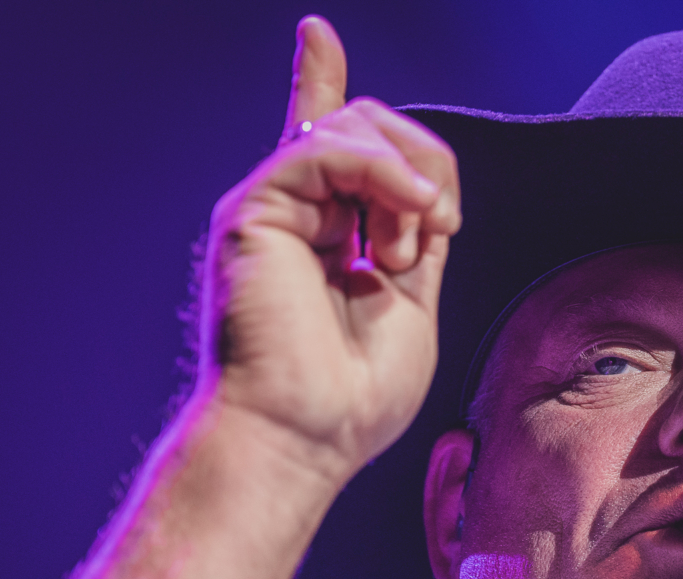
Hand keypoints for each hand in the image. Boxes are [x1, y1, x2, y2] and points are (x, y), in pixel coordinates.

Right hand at [198, 16, 459, 485]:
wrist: (305, 434)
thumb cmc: (355, 395)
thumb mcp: (411, 303)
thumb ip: (413, 235)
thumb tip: (424, 186)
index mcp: (326, 235)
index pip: (331, 143)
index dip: (323, 84)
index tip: (315, 35)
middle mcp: (294, 214)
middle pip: (370, 127)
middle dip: (425, 171)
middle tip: (428, 242)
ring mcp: (272, 208)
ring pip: (354, 126)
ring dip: (406, 183)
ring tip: (401, 253)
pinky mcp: (253, 208)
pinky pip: (327, 146)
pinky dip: (383, 172)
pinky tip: (408, 216)